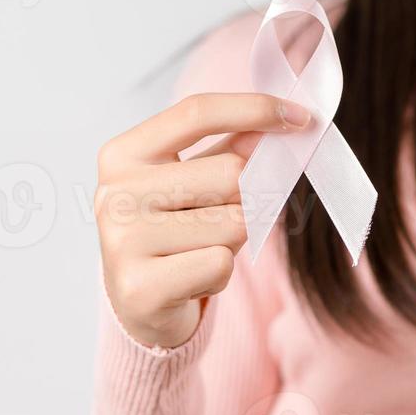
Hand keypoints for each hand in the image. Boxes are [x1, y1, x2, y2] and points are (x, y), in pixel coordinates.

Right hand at [96, 92, 311, 347]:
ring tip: (199, 254)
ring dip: (232, 243)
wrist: (139, 305)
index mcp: (122, 155)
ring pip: (233, 224)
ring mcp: (123, 241)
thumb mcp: (196, 183)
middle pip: (229, 173)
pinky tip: (194, 280)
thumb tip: (282, 119)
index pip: (196, 113)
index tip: (300, 116)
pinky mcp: (141, 287)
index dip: (254, 109)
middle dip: (245, 199)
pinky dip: (221, 275)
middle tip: (218, 220)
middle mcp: (115, 194)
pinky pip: (221, 265)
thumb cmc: (173, 234)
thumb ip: (232, 149)